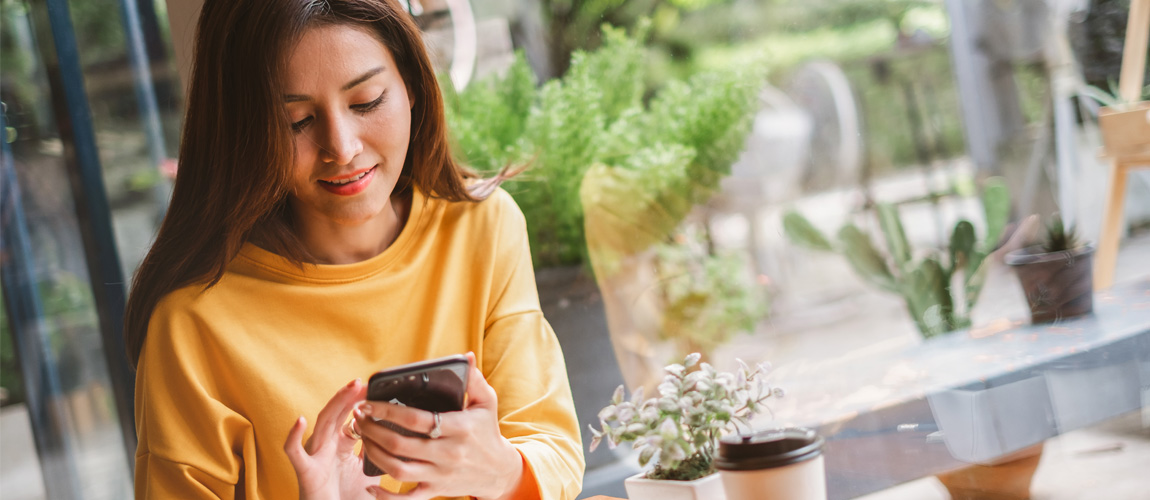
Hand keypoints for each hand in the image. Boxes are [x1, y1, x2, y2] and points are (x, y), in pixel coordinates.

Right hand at [284, 379, 376, 499]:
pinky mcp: (305, 471)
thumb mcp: (368, 471)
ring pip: (322, 424)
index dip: (360, 403)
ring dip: (335, 404)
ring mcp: (314, 456)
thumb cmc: (347, 498)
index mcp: (339, 445)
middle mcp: (326, 446)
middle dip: (349, 396)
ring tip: (348, 389)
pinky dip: (294, 436)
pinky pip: (295, 452)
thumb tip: (394, 437)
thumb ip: (376, 453)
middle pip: (336, 414)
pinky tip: (300, 420)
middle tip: (363, 381)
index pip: (349, 417)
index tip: (374, 389)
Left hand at [354, 352, 524, 499]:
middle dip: (373, 429)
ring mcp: (440, 474)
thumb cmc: (487, 432)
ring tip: (362, 437)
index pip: (418, 419)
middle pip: (401, 444)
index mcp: (460, 428)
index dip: (388, 411)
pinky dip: (387, 496)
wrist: (498, 471)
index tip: (369, 402)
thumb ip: (474, 379)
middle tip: (359, 417)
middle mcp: (448, 453)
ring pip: (398, 469)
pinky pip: (407, 498)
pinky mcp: (435, 490)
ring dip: (374, 453)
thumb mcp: (487, 403)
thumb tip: (466, 357)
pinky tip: (370, 485)